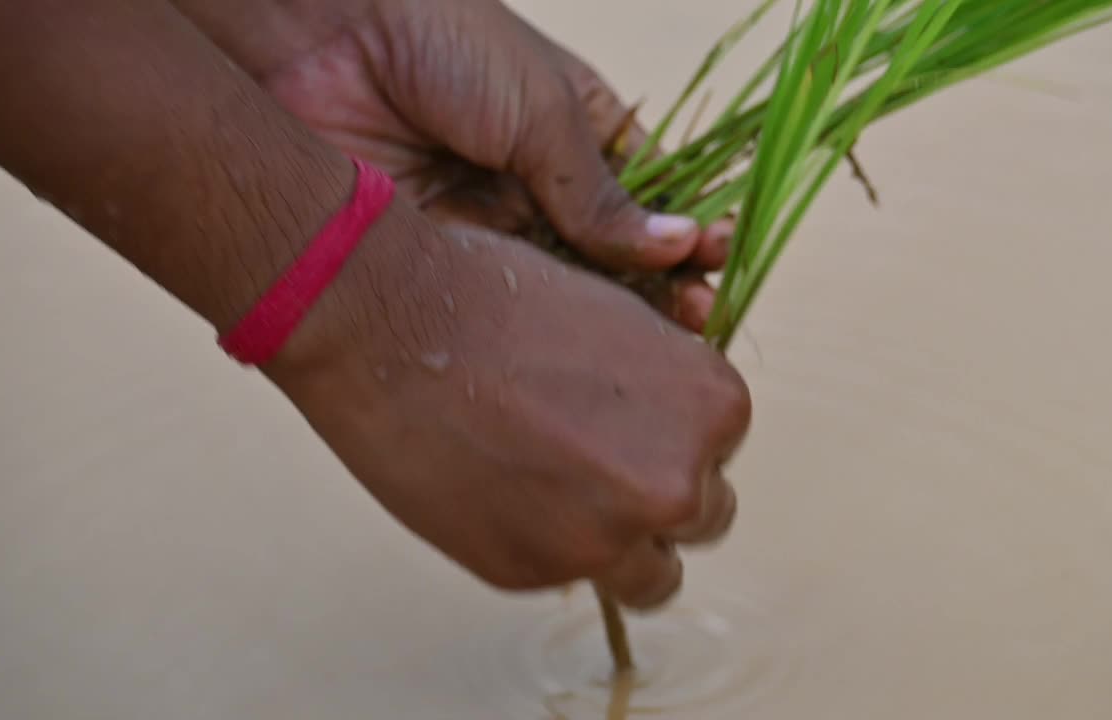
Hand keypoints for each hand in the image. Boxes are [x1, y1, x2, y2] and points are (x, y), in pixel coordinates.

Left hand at [178, 0, 729, 331]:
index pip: (648, 191)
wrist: (316, 33)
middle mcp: (537, 178)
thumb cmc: (443, 42)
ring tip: (656, 344)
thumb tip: (681, 245)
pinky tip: (580, 346)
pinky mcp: (439, 250)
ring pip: (561, 281)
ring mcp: (488, 217)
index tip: (719, 258)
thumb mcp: (543, 112)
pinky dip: (540, 320)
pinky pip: (500, 295)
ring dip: (607, 312)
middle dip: (656, 282)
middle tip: (697, 318)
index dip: (684, 228)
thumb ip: (602, 194)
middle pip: (610, 248)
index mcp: (579, 127)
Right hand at [266, 209, 748, 607]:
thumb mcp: (621, 321)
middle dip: (656, 493)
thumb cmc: (499, 297)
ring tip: (564, 499)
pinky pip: (572, 579)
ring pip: (655, 574)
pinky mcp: (537, 572)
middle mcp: (677, 482)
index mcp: (713, 406)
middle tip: (591, 459)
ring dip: (624, 547)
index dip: (673, 435)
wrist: (390, 321)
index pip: (722, 447)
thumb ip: (667, 388)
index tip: (625, 420)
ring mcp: (608, 537)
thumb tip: (679, 439)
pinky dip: (549, 548)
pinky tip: (504, 495)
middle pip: (701, 514)